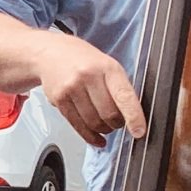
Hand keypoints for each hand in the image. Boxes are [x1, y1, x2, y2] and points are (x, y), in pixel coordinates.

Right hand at [35, 31, 146, 146]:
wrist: (51, 52)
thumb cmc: (83, 60)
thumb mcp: (107, 65)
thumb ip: (119, 88)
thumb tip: (131, 116)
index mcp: (107, 68)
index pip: (124, 96)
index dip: (134, 117)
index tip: (139, 132)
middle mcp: (88, 77)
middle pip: (108, 114)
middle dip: (117, 124)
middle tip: (118, 122)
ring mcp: (71, 88)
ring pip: (93, 122)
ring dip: (103, 129)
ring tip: (105, 125)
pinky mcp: (59, 99)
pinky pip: (77, 125)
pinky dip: (90, 136)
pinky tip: (96, 138)